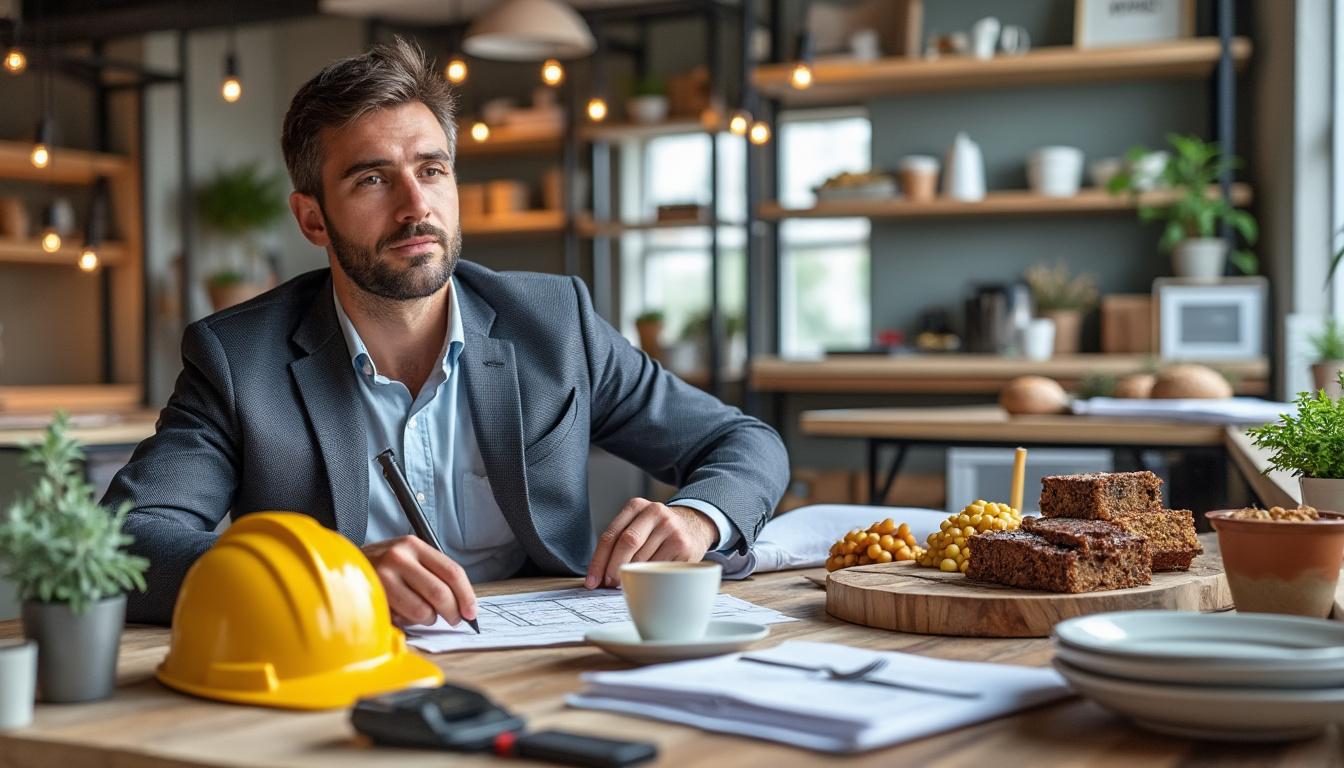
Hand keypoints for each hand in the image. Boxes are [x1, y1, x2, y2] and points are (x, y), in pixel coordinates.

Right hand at [361, 536, 477, 626]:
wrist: (342, 566)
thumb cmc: (382, 566)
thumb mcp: (407, 558)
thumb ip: (433, 574)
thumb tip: (463, 604)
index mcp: (414, 545)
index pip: (452, 572)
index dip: (467, 595)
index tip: (471, 611)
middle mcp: (399, 557)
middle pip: (440, 593)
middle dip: (452, 613)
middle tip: (454, 620)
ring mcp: (383, 576)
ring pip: (422, 611)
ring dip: (428, 619)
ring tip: (421, 614)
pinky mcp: (373, 597)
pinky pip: (401, 619)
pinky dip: (407, 622)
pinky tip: (401, 612)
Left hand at [585, 498, 717, 588]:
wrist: (695, 526)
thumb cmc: (658, 531)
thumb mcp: (639, 524)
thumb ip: (619, 541)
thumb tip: (598, 575)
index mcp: (637, 506)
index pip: (610, 535)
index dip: (598, 560)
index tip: (592, 580)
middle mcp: (655, 512)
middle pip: (627, 543)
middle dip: (613, 568)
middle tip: (609, 584)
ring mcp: (672, 528)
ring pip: (643, 558)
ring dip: (632, 575)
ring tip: (629, 582)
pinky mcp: (684, 546)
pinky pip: (659, 568)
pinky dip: (650, 577)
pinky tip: (648, 579)